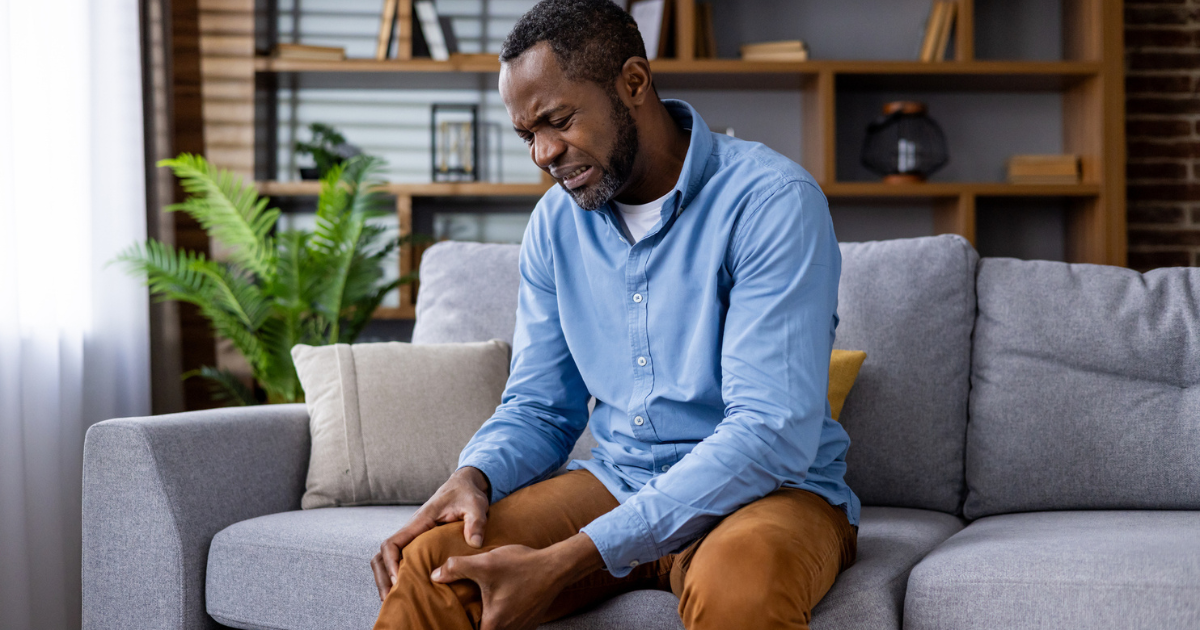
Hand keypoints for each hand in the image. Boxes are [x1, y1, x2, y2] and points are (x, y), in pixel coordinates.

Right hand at [370, 466, 490, 599]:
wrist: (464, 486)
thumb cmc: (467, 495)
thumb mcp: (475, 506)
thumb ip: (475, 523)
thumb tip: (474, 543)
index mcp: (419, 522)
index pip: (392, 543)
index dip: (390, 563)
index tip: (398, 580)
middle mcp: (411, 532)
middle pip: (382, 556)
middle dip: (382, 578)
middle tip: (390, 600)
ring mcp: (413, 539)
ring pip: (387, 560)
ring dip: (387, 580)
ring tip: (395, 601)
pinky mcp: (419, 544)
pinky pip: (401, 561)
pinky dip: (399, 576)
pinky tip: (409, 591)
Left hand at [431, 533, 603, 629]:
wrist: (556, 566)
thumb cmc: (522, 566)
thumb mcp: (485, 564)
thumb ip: (456, 568)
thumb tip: (435, 575)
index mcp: (494, 625)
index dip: (459, 629)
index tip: (451, 622)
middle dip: (472, 625)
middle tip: (463, 615)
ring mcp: (521, 629)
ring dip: (488, 623)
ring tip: (479, 610)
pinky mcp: (529, 622)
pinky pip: (510, 626)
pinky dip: (501, 620)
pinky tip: (497, 604)